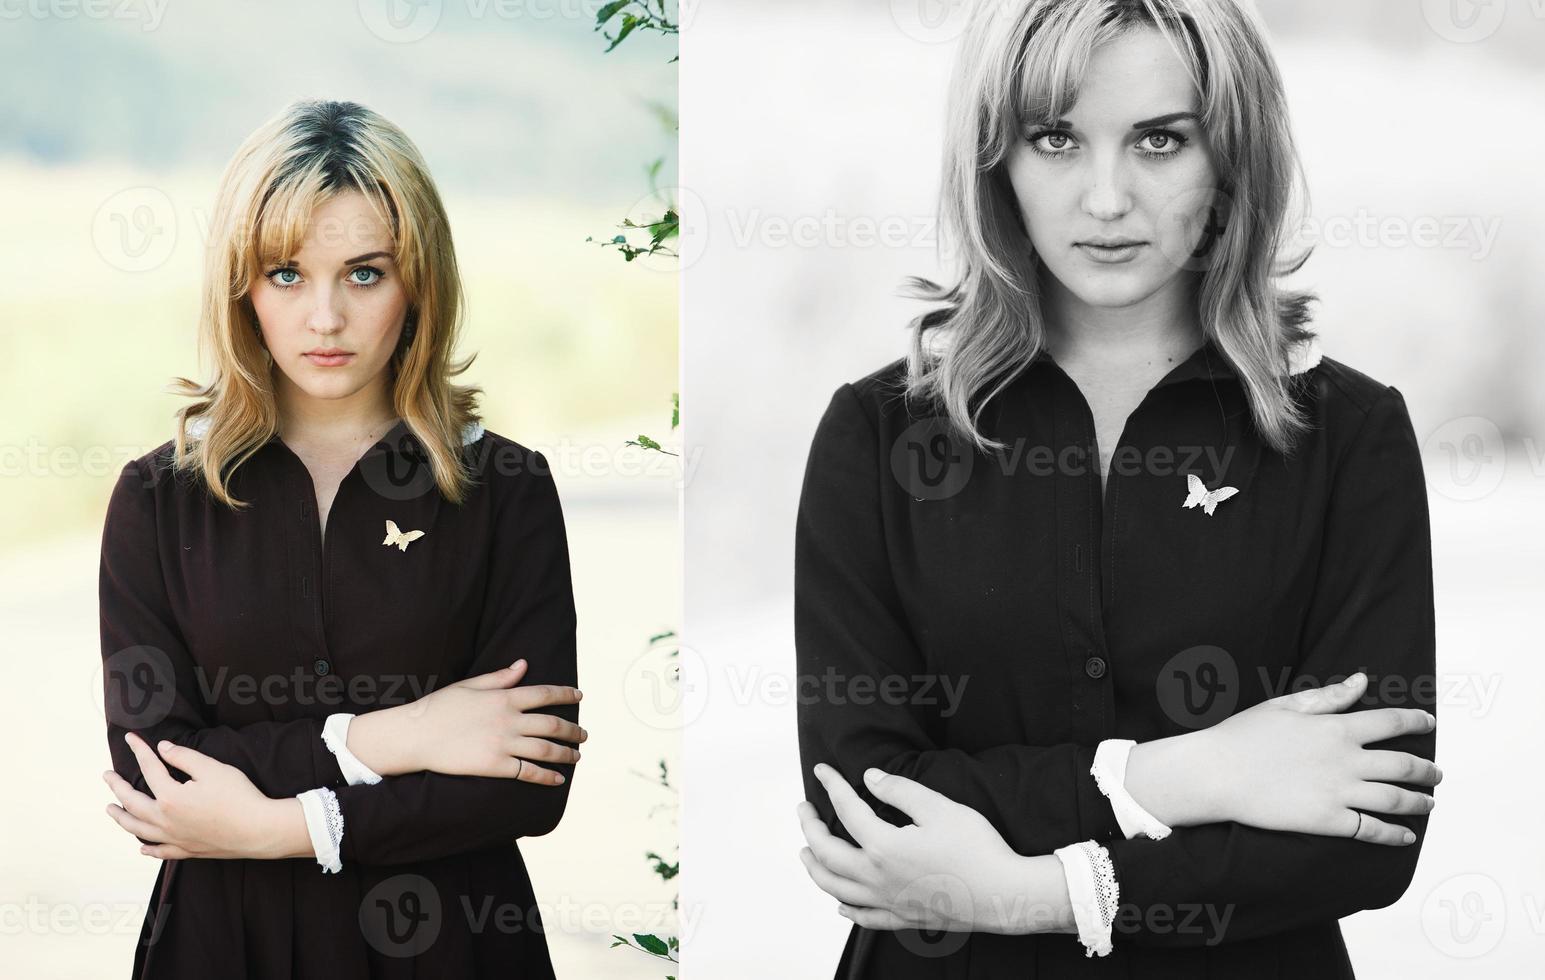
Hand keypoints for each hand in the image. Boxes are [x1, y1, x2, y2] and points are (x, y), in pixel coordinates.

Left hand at [104, 732, 290, 860]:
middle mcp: (165, 820)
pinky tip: (141, 846)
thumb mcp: (213, 769)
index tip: (130, 738)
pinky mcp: (187, 850)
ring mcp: (174, 838)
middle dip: (117, 787)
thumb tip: (163, 748)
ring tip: (110, 809)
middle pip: (132, 802)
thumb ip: (184, 757)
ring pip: (138, 829)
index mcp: (170, 797)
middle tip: (107, 776)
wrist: (258, 830)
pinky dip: (148, 849)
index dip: (139, 751)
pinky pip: (160, 851)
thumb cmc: (238, 797)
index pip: (149, 769)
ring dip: (121, 818)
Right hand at [394, 659, 585, 783]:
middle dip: (573, 731)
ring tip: (577, 756)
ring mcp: (503, 744)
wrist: (416, 735)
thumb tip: (524, 664)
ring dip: (566, 754)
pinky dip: (546, 776)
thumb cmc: (440, 707)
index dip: (566, 695)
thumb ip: (500, 677)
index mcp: (504, 697)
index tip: (580, 697)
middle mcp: (508, 720)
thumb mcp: (470, 685)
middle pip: (552, 724)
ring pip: (546, 750)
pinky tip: (558, 779)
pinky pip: (528, 772)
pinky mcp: (494, 766)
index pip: (545, 694)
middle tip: (584, 735)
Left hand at [797, 763, 1033, 933]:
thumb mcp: (939, 808)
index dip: (832, 785)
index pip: (847, 810)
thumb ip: (899, 791)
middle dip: (810, 827)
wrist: (1004, 895)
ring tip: (805, 852)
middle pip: (826, 853)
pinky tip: (840, 904)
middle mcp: (877, 878)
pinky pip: (863, 918)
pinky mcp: (902, 918)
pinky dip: (845, 909)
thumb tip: (869, 778)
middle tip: (805, 809)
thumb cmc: (976, 850)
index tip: (823, 770)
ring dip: (814, 868)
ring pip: (835, 889)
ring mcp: (887, 902)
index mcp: (883, 847)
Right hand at [1193, 672, 1439, 844]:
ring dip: (1419, 802)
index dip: (1416, 721)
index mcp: (1336, 728)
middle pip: (1404, 765)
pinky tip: (1406, 836)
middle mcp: (1345, 761)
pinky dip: (1395, 835)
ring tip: (1429, 803)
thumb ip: (1328, 696)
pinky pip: (1371, 830)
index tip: (1428, 722)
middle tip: (1436, 774)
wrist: (1217, 773)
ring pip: (1396, 799)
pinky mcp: (1327, 821)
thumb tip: (1361, 681)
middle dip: (1427, 770)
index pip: (1392, 722)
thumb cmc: (1244, 735)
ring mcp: (1339, 793)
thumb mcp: (1284, 706)